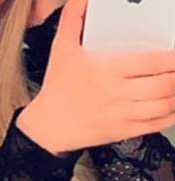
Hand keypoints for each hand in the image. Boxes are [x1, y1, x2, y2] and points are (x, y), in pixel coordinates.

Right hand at [18, 0, 174, 154]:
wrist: (49, 127)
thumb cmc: (57, 89)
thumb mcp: (62, 49)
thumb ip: (73, 19)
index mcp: (106, 71)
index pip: (149, 62)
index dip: (171, 58)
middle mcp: (117, 94)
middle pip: (162, 85)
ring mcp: (121, 115)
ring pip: (162, 105)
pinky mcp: (122, 131)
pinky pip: (153, 125)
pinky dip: (169, 116)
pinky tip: (174, 107)